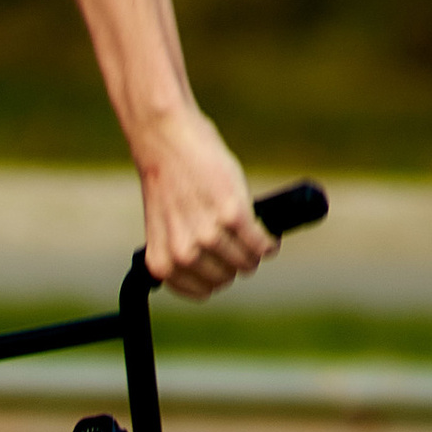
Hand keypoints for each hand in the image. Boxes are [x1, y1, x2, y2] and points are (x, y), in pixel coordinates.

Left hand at [136, 110, 271, 298]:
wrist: (165, 140)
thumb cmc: (167, 180)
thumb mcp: (165, 227)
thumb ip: (183, 251)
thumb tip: (222, 267)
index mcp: (163, 264)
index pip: (204, 291)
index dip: (218, 277)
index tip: (225, 265)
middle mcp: (184, 255)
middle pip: (228, 277)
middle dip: (238, 263)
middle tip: (241, 246)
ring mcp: (209, 237)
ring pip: (247, 262)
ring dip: (255, 253)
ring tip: (255, 238)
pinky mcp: (233, 215)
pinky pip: (261, 243)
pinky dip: (268, 242)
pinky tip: (268, 235)